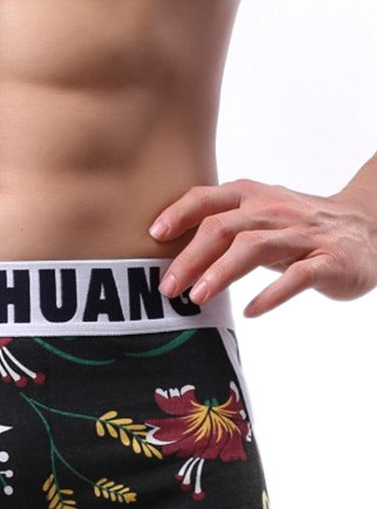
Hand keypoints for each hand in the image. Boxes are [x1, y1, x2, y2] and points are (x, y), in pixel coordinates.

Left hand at [148, 178, 376, 316]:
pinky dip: (272, 295)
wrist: (370, 227)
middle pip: (224, 228)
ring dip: (221, 273)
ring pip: (255, 248)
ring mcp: (304, 235)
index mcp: (253, 197)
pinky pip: (298, 277)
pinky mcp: (330, 261)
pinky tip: (251, 311)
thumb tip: (166, 249)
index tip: (153, 236)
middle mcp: (275, 211)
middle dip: (190, 258)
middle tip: (167, 287)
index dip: (179, 214)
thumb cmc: (296, 227)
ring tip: (197, 298)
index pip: (209, 198)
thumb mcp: (258, 217)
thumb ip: (219, 225)